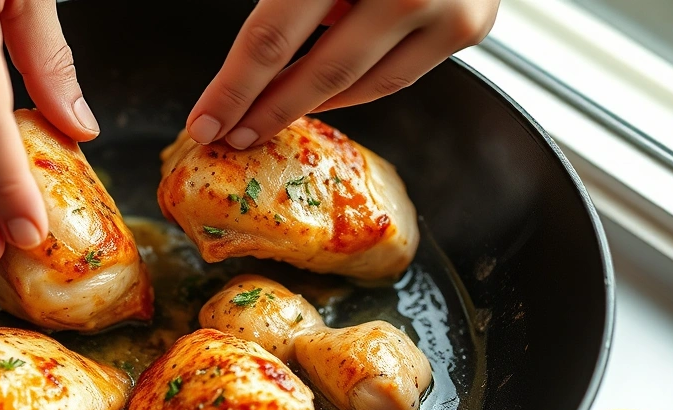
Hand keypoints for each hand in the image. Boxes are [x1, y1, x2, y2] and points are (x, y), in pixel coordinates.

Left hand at [186, 0, 498, 148]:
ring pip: (359, 85)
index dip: (233, 88)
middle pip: (318, 72)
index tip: (203, 123)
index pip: (272, 38)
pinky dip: (354, 89)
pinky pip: (396, 76)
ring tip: (266, 118)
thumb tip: (245, 54)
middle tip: (231, 135)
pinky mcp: (469, 27)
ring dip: (307, 107)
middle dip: (265, 111)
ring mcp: (443, 9)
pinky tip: (319, 94)